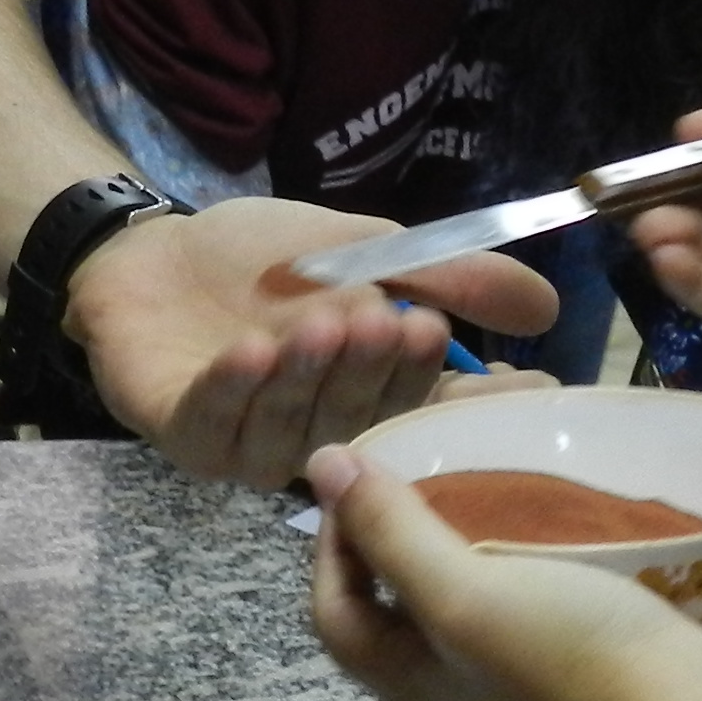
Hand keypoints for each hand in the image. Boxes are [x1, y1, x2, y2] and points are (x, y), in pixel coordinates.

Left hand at [63, 197, 560, 484]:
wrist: (153, 252)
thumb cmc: (265, 259)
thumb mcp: (371, 251)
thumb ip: (450, 277)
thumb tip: (548, 310)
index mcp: (370, 404)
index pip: (421, 409)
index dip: (438, 382)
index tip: (455, 344)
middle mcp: (319, 441)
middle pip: (355, 417)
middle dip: (369, 369)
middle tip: (383, 319)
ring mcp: (253, 450)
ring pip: (291, 425)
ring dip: (307, 375)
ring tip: (321, 322)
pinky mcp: (189, 441)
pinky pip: (216, 424)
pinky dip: (236, 387)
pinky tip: (251, 350)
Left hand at [306, 443, 701, 700]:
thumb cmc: (567, 655)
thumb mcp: (464, 588)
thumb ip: (391, 531)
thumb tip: (323, 467)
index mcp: (409, 689)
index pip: (336, 609)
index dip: (334, 541)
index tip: (364, 474)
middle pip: (400, 610)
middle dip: (403, 535)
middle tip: (430, 469)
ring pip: (467, 610)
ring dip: (469, 547)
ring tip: (494, 488)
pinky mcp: (577, 688)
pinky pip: (529, 617)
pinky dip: (527, 567)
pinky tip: (555, 531)